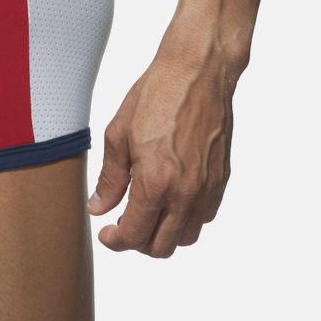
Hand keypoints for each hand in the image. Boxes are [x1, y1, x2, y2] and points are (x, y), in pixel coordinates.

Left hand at [87, 36, 238, 257]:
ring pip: (186, 237)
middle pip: (162, 247)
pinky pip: (205, 217)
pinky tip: (171, 198)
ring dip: (164, 233)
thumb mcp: (118, 134)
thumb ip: (109, 178)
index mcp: (155, 182)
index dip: (115, 241)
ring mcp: (207, 188)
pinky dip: (187, 218)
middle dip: (138, 242)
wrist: (197, 72)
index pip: (134, 235)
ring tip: (147, 211)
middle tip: (123, 225)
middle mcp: (185, 192)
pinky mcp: (221, 179)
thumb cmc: (156, 95)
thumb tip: (99, 207)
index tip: (106, 233)